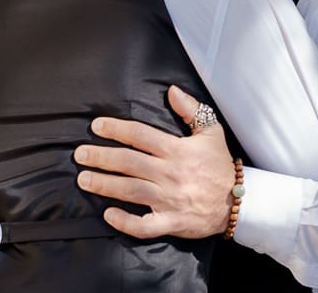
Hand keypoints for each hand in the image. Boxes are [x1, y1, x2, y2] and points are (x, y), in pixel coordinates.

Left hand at [74, 85, 234, 238]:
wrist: (238, 201)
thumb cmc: (220, 165)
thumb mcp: (211, 131)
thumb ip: (190, 109)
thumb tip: (171, 90)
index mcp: (177, 150)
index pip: (140, 136)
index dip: (116, 129)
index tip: (96, 127)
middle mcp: (170, 174)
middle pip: (129, 162)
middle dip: (101, 157)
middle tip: (79, 154)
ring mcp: (170, 200)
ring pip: (131, 191)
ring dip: (105, 185)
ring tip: (83, 179)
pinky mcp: (172, 222)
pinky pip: (145, 226)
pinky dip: (126, 221)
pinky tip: (108, 214)